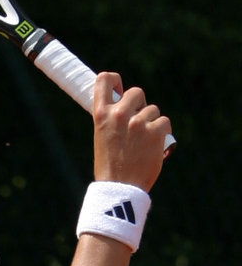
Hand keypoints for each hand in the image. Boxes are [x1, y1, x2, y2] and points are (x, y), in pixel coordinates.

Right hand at [91, 72, 171, 191]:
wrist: (120, 185)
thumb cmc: (109, 162)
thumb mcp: (102, 134)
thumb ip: (112, 118)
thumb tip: (128, 106)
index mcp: (100, 114)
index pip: (104, 79)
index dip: (115, 81)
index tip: (120, 91)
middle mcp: (119, 114)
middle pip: (136, 92)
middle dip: (140, 104)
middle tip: (138, 120)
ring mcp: (138, 123)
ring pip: (153, 110)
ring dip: (152, 122)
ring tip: (145, 140)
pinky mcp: (155, 132)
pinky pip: (164, 122)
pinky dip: (163, 132)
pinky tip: (156, 144)